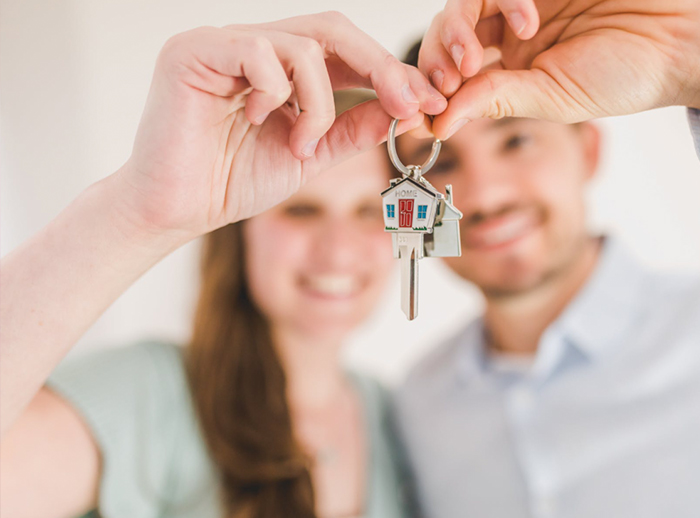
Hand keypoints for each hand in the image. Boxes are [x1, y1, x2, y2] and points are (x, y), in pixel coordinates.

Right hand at [117, 12, 446, 237]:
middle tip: (408, 103)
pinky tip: (258, 121)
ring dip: (319, 103)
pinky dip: (276, 93)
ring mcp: (223, 43)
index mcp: (280, 68)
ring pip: (302, 45)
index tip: (427, 103)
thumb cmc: (233, 181)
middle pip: (332, 29)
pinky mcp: (194, 51)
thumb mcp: (311, 155)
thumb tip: (402, 109)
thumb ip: (352, 129)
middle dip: (380, 67)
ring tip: (301, 145)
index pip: (344, 51)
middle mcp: (254, 46)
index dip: (389, 72)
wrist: (176, 210)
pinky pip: (258, 52)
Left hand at [418, 0, 699, 137]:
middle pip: (449, 31)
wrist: (689, 37)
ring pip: (465, 0)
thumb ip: (496, 101)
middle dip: (438, 55)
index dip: (431, 86)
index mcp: (513, 67)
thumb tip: (437, 124)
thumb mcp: (554, 98)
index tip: (424, 109)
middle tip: (452, 77)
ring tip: (481, 56)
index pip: (453, 71)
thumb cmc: (629, 74)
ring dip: (460, 27)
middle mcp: (512, 30)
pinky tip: (526, 19)